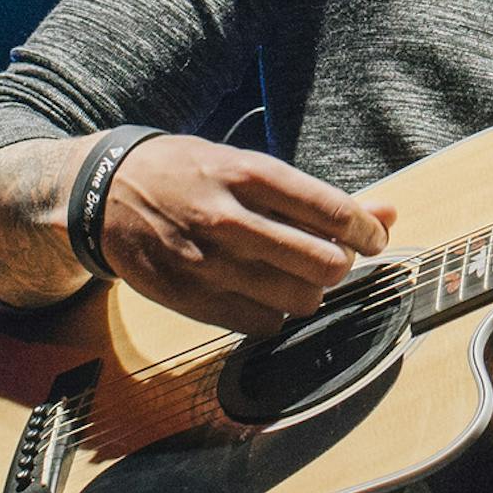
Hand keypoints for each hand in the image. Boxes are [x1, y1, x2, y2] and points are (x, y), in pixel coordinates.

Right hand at [98, 134, 399, 337]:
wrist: (104, 195)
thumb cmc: (190, 176)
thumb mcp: (248, 167)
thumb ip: (317, 196)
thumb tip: (388, 214)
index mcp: (247, 174)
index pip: (332, 211)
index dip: (367, 231)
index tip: (372, 238)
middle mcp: (228, 218)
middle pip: (325, 263)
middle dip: (342, 264)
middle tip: (334, 258)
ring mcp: (208, 264)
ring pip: (300, 299)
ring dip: (311, 291)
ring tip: (297, 275)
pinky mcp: (192, 300)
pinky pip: (265, 325)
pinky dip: (278, 313)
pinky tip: (265, 293)